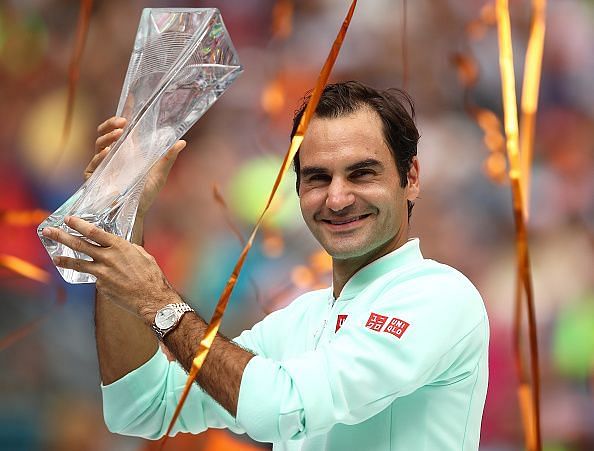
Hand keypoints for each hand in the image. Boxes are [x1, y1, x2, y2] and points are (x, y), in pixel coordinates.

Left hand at [43, 216, 177, 320]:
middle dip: (61, 236)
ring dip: (64, 259)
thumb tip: (119, 248)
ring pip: (78, 264)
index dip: (79, 224)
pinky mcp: (101, 286)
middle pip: (79, 245)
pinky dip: (98, 277)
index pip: (93, 231)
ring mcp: (102, 273)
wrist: (151, 298)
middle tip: (48, 231)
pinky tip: (108, 281)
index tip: (68, 219)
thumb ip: (127, 249)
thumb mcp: (142, 255)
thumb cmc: (151, 275)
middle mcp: (107, 258)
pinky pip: (96, 279)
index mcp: (119, 246)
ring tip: (55, 258)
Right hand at [86, 116, 186, 218]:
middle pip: (106, 133)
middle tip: (123, 122)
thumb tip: (182, 141)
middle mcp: (113, 155)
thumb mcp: (159, 175)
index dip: (124, 114)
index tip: (130, 100)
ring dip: (108, 137)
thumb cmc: (146, 194)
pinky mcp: (93, 177)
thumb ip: (168, 157)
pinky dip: (100, 156)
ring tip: (118, 135)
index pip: (123, 129)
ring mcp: (102, 165)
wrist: (135, 213)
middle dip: (112, 124)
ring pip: (99, 145)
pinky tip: (108, 153)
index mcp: (128, 151)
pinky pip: (94, 164)